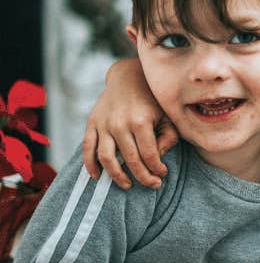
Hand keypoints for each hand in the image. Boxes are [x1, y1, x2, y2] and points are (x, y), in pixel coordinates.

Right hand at [82, 59, 177, 189]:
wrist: (128, 77)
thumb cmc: (152, 100)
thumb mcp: (167, 116)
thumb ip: (168, 138)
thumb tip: (158, 158)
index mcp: (141, 121)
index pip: (150, 155)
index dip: (157, 169)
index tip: (162, 174)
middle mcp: (120, 123)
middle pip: (131, 160)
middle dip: (143, 177)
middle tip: (152, 184)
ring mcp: (104, 124)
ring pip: (107, 158)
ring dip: (117, 176)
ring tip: (127, 185)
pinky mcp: (92, 123)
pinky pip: (87, 147)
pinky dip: (90, 164)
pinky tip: (97, 176)